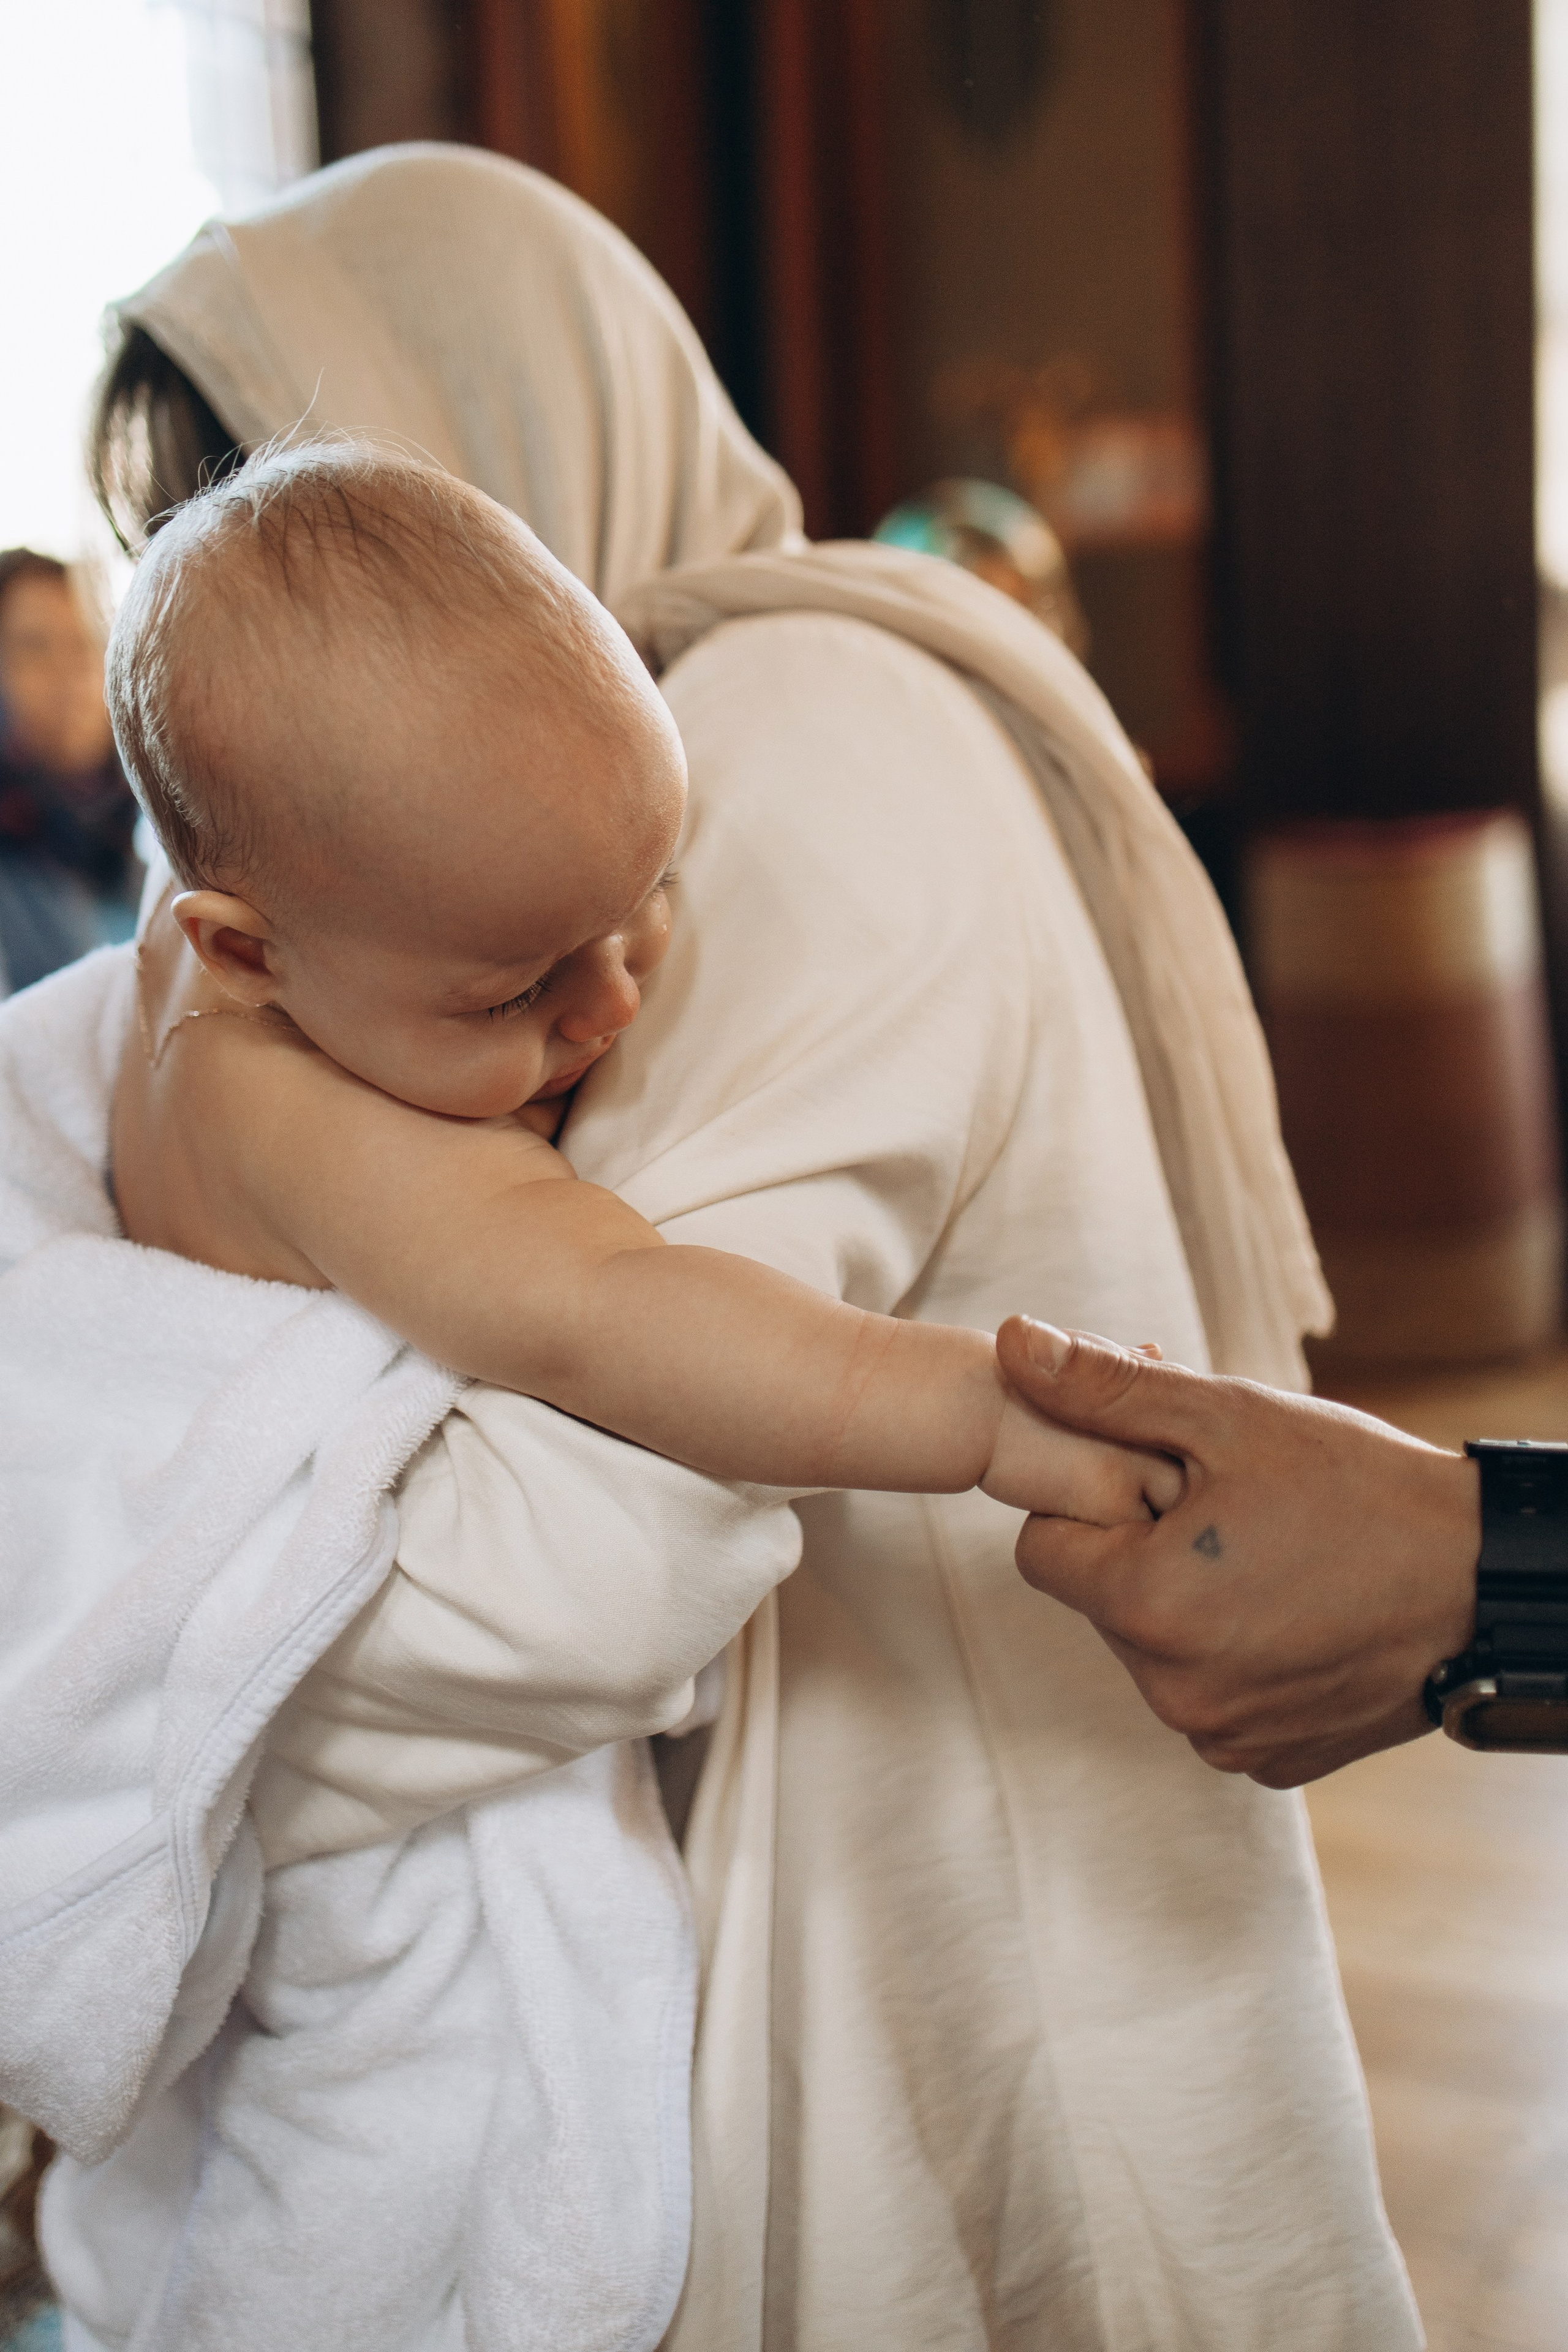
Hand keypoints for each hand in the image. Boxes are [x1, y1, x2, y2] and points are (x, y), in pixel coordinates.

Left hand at [994, 1317, 1479, 1786]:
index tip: (1159, 1476)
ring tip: (1265, 1552)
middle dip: (1141, 1547)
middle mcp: (1173, 1690)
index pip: (1042, 1547)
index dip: (1089, 1499)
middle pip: (1099, 1599)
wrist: (1483, 1581)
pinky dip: (1233, 1653)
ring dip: (1185, 1600)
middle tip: (1224, 1505)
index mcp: (1146, 1606)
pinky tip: (1290, 1608)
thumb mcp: (1228, 1418)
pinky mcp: (1268, 1760)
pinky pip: (1210, 1696)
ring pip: (1153, 1649)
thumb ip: (1108, 1389)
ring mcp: (1223, 1734)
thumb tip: (1015, 1344)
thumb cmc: (1360, 1490)